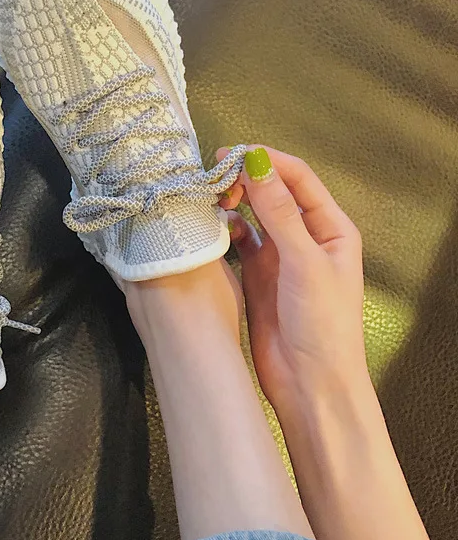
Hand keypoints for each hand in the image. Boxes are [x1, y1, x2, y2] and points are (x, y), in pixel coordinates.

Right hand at [217, 146, 366, 410]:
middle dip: (246, 179)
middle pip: (273, 192)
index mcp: (330, 227)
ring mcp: (279, 256)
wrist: (310, 384)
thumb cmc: (321, 323)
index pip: (298, 178)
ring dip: (234, 202)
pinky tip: (212, 229)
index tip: (231, 155)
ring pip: (253, 214)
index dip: (266, 161)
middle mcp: (304, 236)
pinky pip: (239, 241)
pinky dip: (225, 230)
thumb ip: (279, 211)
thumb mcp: (304, 262)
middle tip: (213, 177)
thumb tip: (256, 162)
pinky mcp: (257, 275)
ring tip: (208, 198)